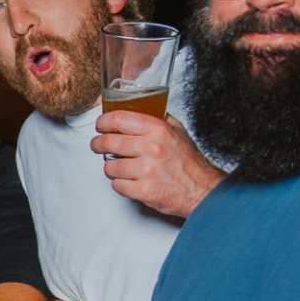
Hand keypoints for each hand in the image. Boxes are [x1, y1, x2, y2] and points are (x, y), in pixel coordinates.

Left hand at [92, 107, 223, 218]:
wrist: (202, 190)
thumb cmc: (189, 162)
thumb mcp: (177, 131)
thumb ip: (158, 119)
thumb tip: (139, 110)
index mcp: (158, 130)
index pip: (119, 119)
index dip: (103, 122)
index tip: (100, 125)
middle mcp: (151, 148)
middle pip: (108, 142)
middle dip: (97, 144)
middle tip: (97, 145)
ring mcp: (147, 171)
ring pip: (110, 166)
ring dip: (111, 167)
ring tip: (119, 166)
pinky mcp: (144, 191)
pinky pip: (117, 185)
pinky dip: (120, 184)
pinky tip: (129, 181)